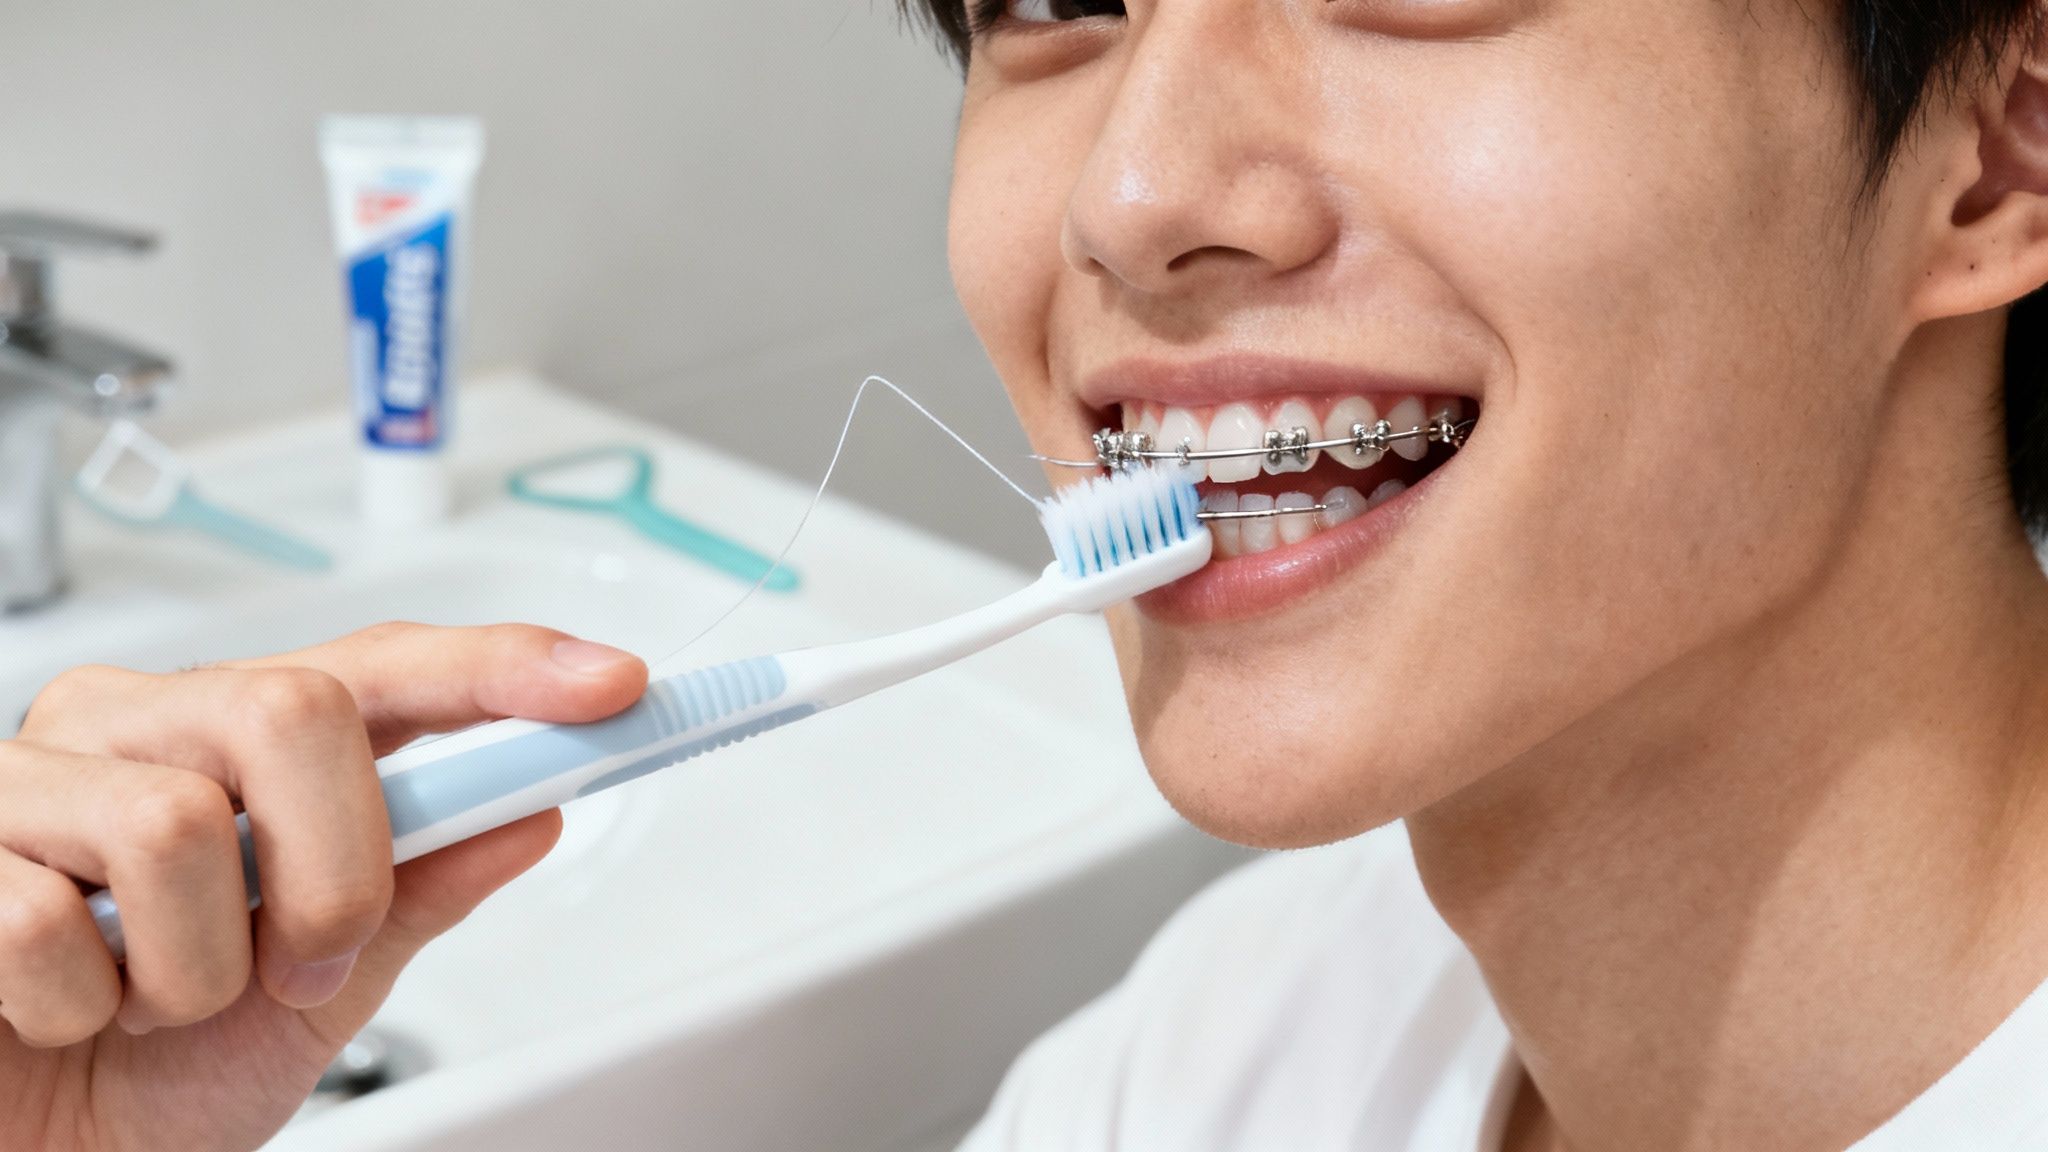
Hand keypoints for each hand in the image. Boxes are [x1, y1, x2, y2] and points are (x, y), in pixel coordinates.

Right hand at [0, 623, 646, 1151]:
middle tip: (303, 962)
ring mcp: (36, 777)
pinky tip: (65, 1015)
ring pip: (179, 823)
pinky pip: (45, 920)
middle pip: (297, 710)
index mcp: (242, 741)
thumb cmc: (160, 1067)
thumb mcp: (328, 987)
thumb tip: (535, 811)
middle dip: (338, 869)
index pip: (387, 667)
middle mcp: (143, 728)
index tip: (611, 685)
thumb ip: (421, 891)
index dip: (502, 668)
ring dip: (198, 969)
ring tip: (157, 1001)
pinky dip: (83, 1009)